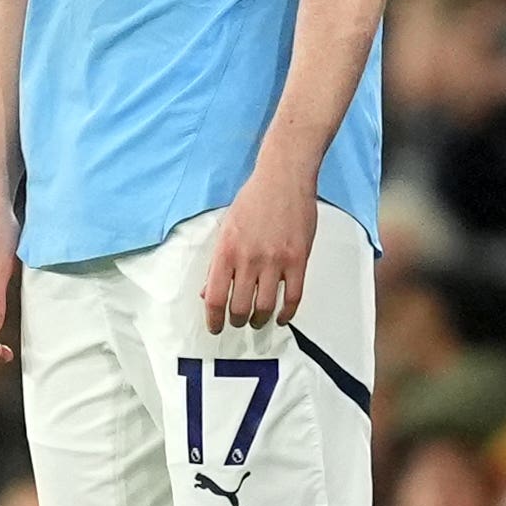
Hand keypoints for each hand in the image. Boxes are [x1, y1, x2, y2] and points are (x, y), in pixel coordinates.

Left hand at [201, 155, 316, 331]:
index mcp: (226, 250)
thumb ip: (217, 262)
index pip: (215, 297)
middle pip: (240, 307)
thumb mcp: (226, 228)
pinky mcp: (298, 260)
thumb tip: (207, 291)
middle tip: (238, 321)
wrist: (284, 178)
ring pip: (265, 306)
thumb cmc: (254, 200)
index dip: (213, 319)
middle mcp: (249, 258)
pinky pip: (293, 297)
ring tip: (258, 320)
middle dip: (237, 321)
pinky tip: (281, 316)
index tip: (215, 327)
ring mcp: (275, 260)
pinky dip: (286, 313)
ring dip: (260, 320)